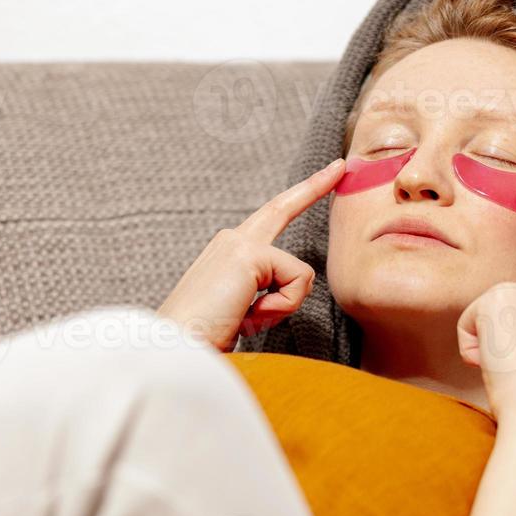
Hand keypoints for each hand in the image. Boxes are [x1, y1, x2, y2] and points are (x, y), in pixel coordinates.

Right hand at [158, 158, 345, 351]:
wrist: (174, 350)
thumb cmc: (205, 340)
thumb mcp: (241, 313)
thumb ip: (265, 295)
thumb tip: (295, 287)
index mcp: (228, 253)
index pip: (269, 219)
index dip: (299, 197)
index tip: (325, 175)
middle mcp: (231, 240)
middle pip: (283, 206)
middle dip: (315, 185)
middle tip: (340, 164)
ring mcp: (238, 243)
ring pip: (298, 274)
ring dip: (282, 307)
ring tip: (244, 320)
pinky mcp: (248, 254)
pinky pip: (296, 283)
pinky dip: (280, 309)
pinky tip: (246, 317)